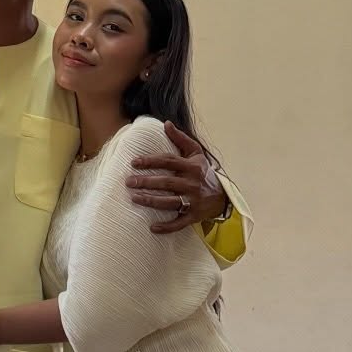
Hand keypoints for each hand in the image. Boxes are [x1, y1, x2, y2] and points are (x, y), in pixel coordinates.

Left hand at [126, 120, 226, 236]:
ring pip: (170, 202)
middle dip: (146, 182)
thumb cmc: (204, 171)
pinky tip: (152, 228)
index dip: (150, 161)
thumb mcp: (196, 153)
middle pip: (166, 182)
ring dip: (151, 201)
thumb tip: (166, 123)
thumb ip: (180, 138)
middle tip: (128, 182)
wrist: (223, 195)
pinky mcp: (194, 216)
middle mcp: (192, 183)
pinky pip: (179, 223)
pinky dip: (167, 227)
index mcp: (191, 167)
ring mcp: (193, 201)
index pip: (168, 161)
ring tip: (134, 198)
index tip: (134, 162)